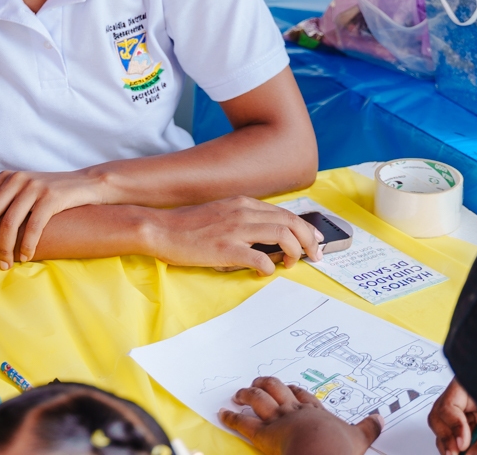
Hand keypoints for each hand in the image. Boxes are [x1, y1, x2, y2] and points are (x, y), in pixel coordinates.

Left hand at [0, 169, 110, 265]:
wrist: (85, 184)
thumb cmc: (50, 194)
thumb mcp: (23, 190)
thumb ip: (4, 201)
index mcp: (5, 177)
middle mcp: (16, 179)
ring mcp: (34, 187)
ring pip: (9, 222)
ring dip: (3, 247)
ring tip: (4, 264)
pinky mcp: (51, 198)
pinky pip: (33, 227)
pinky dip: (27, 245)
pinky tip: (26, 257)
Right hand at [151, 197, 323, 275]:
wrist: (161, 229)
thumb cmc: (189, 225)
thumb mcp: (222, 213)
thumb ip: (245, 220)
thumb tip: (267, 235)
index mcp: (244, 204)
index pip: (286, 214)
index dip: (305, 229)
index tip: (313, 242)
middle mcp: (244, 212)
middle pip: (291, 222)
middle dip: (310, 240)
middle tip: (315, 256)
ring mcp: (235, 229)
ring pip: (282, 236)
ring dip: (294, 252)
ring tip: (291, 264)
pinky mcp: (226, 249)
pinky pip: (260, 259)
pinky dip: (269, 268)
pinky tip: (265, 273)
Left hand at [221, 377, 380, 454]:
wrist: (323, 452)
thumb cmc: (339, 448)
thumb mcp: (359, 438)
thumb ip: (369, 428)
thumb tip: (381, 418)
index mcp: (316, 413)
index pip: (303, 396)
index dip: (295, 391)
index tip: (291, 387)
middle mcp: (295, 412)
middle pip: (278, 390)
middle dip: (267, 384)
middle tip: (259, 381)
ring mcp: (278, 421)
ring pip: (258, 400)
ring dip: (247, 395)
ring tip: (239, 393)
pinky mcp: (263, 434)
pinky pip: (244, 423)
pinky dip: (232, 417)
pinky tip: (224, 413)